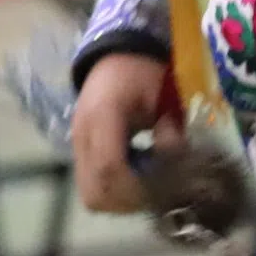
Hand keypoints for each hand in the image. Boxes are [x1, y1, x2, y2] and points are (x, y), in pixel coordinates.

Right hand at [72, 51, 173, 215]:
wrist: (117, 55)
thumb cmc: (144, 71)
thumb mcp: (165, 96)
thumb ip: (172, 131)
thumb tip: (178, 165)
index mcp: (103, 116)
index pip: (110, 169)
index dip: (137, 187)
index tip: (163, 189)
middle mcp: (83, 135)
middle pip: (95, 193)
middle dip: (129, 200)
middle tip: (157, 191)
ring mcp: (77, 145)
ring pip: (90, 195)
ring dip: (121, 198)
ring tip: (148, 182)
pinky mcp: (80, 152)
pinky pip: (92, 185)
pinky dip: (115, 189)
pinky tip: (138, 173)